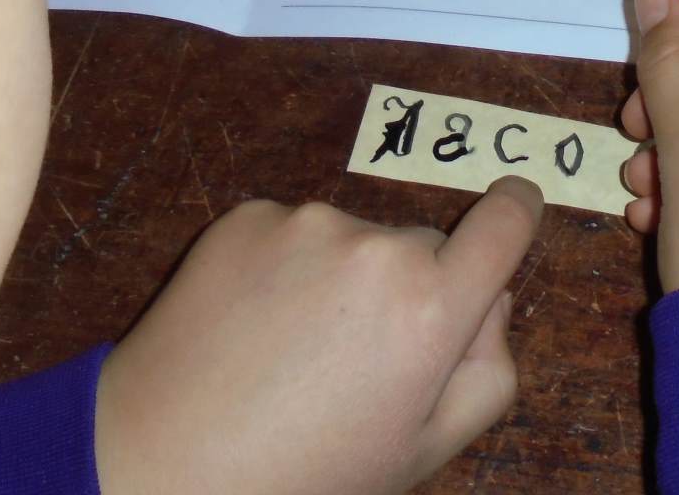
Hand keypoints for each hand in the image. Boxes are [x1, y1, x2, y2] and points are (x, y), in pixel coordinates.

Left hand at [94, 176, 543, 494]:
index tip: (512, 210)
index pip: (507, 220)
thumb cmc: (303, 475)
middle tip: (356, 364)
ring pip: (352, 240)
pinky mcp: (245, 217)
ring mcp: (305, 224)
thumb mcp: (426, 452)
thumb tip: (490, 300)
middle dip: (406, 288)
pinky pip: (290, 231)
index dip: (516, 213)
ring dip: (338, 279)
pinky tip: (250, 329)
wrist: (162, 466)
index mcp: (432, 308)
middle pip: (421, 246)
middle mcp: (375, 248)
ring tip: (289, 354)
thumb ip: (489, 370)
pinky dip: (280, 268)